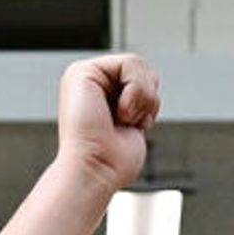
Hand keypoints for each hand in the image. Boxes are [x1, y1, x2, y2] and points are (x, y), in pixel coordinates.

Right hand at [55, 55, 158, 189]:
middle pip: (143, 69)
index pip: (144, 80)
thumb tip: (151, 80)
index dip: (149, 103)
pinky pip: (129, 64)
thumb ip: (140, 98)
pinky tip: (119, 112)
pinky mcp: (82, 71)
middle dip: (148, 99)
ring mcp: (84, 75)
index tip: (131, 127)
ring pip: (138, 64)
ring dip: (142, 98)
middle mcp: (90, 82)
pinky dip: (135, 92)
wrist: (96, 170)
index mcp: (100, 94)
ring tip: (123, 118)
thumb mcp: (136, 123)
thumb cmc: (113, 162)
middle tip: (127, 122)